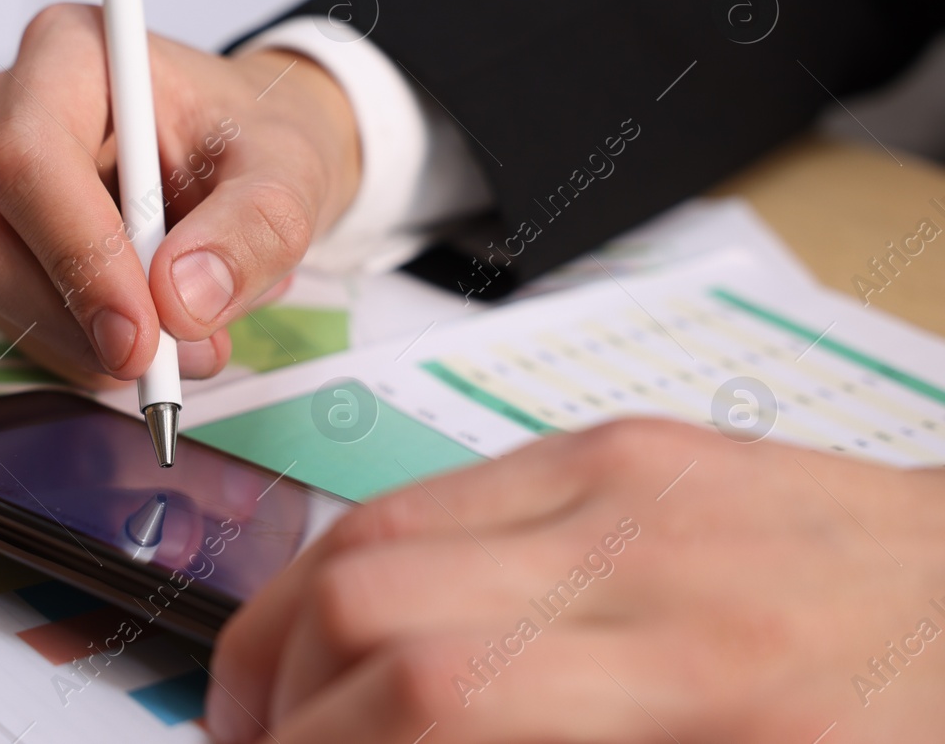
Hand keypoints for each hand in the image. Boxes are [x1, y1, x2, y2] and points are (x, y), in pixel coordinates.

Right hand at [0, 3, 359, 388]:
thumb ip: (250, 229)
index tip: (142, 332)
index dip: (77, 254)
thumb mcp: (287, 174)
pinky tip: (150, 332)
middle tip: (178, 362)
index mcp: (67, 53)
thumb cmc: (252, 139)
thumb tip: (182, 300)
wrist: (246, 156)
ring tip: (191, 341)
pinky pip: (12, 316)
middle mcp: (6, 109)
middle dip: (82, 319)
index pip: (29, 159)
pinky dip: (83, 349)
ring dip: (89, 343)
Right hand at [208, 419, 944, 742]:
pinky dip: (351, 568)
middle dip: (277, 705)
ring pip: (374, 534)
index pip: (434, 697)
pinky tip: (347, 624)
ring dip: (289, 630)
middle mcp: (647, 566)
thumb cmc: (904, 718)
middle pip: (374, 608)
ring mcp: (620, 478)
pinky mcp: (609, 441)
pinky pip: (428, 492)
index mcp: (708, 691)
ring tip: (274, 703)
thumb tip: (415, 737)